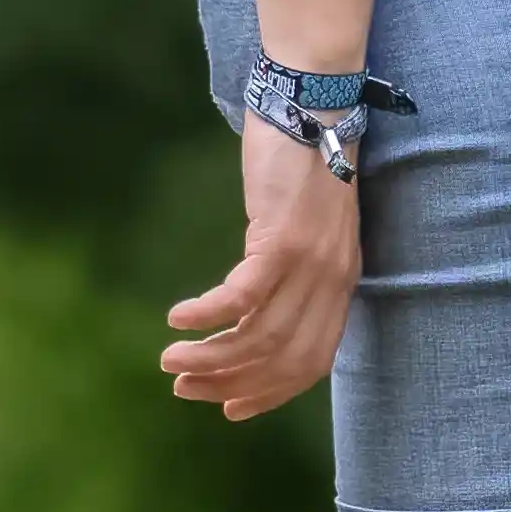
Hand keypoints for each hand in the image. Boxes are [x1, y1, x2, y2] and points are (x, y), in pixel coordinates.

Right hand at [160, 119, 359, 418]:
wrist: (315, 104)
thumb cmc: (304, 162)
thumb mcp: (311, 229)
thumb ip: (297, 271)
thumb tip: (256, 309)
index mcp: (340, 285)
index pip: (311, 363)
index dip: (270, 394)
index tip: (229, 407)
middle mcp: (332, 282)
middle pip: (282, 359)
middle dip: (230, 383)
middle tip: (184, 386)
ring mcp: (311, 262)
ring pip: (259, 336)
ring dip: (211, 356)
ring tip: (171, 360)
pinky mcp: (283, 238)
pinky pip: (242, 296)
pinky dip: (208, 314)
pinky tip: (177, 318)